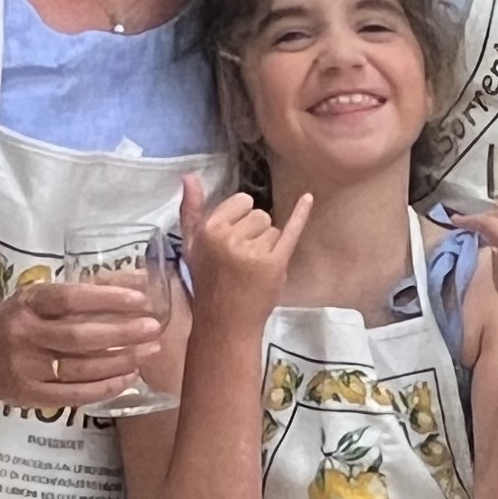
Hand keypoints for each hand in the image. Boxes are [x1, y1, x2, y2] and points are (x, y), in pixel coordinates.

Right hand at [0, 269, 163, 410]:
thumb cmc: (15, 321)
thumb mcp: (40, 298)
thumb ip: (86, 289)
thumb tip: (141, 279)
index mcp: (27, 303)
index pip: (70, 298)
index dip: (107, 298)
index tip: (140, 299)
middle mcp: (24, 334)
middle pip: (78, 336)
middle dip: (121, 333)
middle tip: (154, 329)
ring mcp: (26, 368)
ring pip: (80, 368)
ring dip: (120, 361)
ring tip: (148, 353)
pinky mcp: (29, 395)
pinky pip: (74, 395)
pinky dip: (105, 388)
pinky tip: (128, 378)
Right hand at [184, 177, 313, 331]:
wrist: (225, 322)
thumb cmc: (208, 283)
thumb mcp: (191, 246)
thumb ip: (190, 210)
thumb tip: (189, 176)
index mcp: (209, 229)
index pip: (241, 202)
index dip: (239, 220)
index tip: (232, 241)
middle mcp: (230, 237)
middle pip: (259, 215)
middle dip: (254, 234)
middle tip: (241, 260)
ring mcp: (254, 251)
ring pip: (273, 229)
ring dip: (267, 246)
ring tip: (252, 268)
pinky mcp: (274, 264)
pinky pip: (291, 231)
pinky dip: (300, 215)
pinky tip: (308, 199)